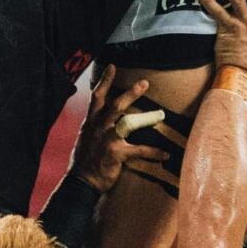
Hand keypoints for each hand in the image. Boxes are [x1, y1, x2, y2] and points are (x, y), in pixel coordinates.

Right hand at [71, 67, 166, 192]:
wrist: (81, 181)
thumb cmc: (85, 159)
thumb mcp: (86, 137)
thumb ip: (95, 124)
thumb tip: (103, 114)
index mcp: (91, 122)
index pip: (96, 97)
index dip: (104, 81)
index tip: (112, 66)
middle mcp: (98, 128)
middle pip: (115, 106)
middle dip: (130, 93)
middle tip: (145, 83)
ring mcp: (107, 140)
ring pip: (127, 123)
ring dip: (146, 118)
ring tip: (161, 115)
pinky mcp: (115, 154)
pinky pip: (138, 151)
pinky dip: (153, 153)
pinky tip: (165, 154)